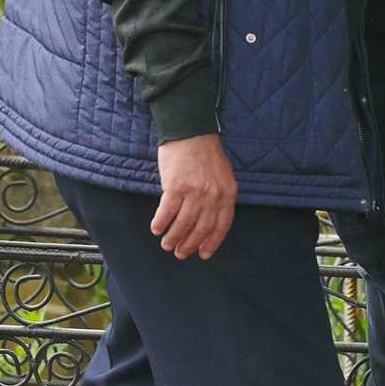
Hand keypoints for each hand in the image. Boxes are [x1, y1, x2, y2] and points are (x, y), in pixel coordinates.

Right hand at [151, 133, 237, 259]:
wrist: (190, 131)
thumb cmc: (205, 152)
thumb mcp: (222, 175)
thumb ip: (219, 196)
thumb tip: (207, 221)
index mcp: (227, 193)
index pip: (222, 226)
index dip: (212, 243)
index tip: (203, 254)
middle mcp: (213, 196)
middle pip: (201, 229)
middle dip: (189, 245)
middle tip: (180, 253)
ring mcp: (195, 192)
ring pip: (183, 224)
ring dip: (173, 237)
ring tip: (166, 244)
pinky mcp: (176, 186)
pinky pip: (167, 212)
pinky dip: (161, 223)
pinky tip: (157, 229)